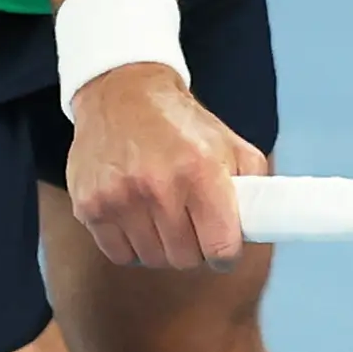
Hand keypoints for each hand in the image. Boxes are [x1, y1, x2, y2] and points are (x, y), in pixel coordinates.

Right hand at [63, 64, 269, 270]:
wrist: (122, 93)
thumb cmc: (180, 125)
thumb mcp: (229, 144)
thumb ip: (253, 188)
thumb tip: (263, 227)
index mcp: (201, 171)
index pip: (221, 248)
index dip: (225, 253)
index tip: (221, 247)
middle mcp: (159, 186)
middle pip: (185, 258)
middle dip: (192, 247)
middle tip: (189, 224)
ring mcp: (119, 197)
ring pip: (152, 258)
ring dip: (161, 245)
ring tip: (160, 215)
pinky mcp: (90, 204)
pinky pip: (119, 253)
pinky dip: (130, 244)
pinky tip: (134, 217)